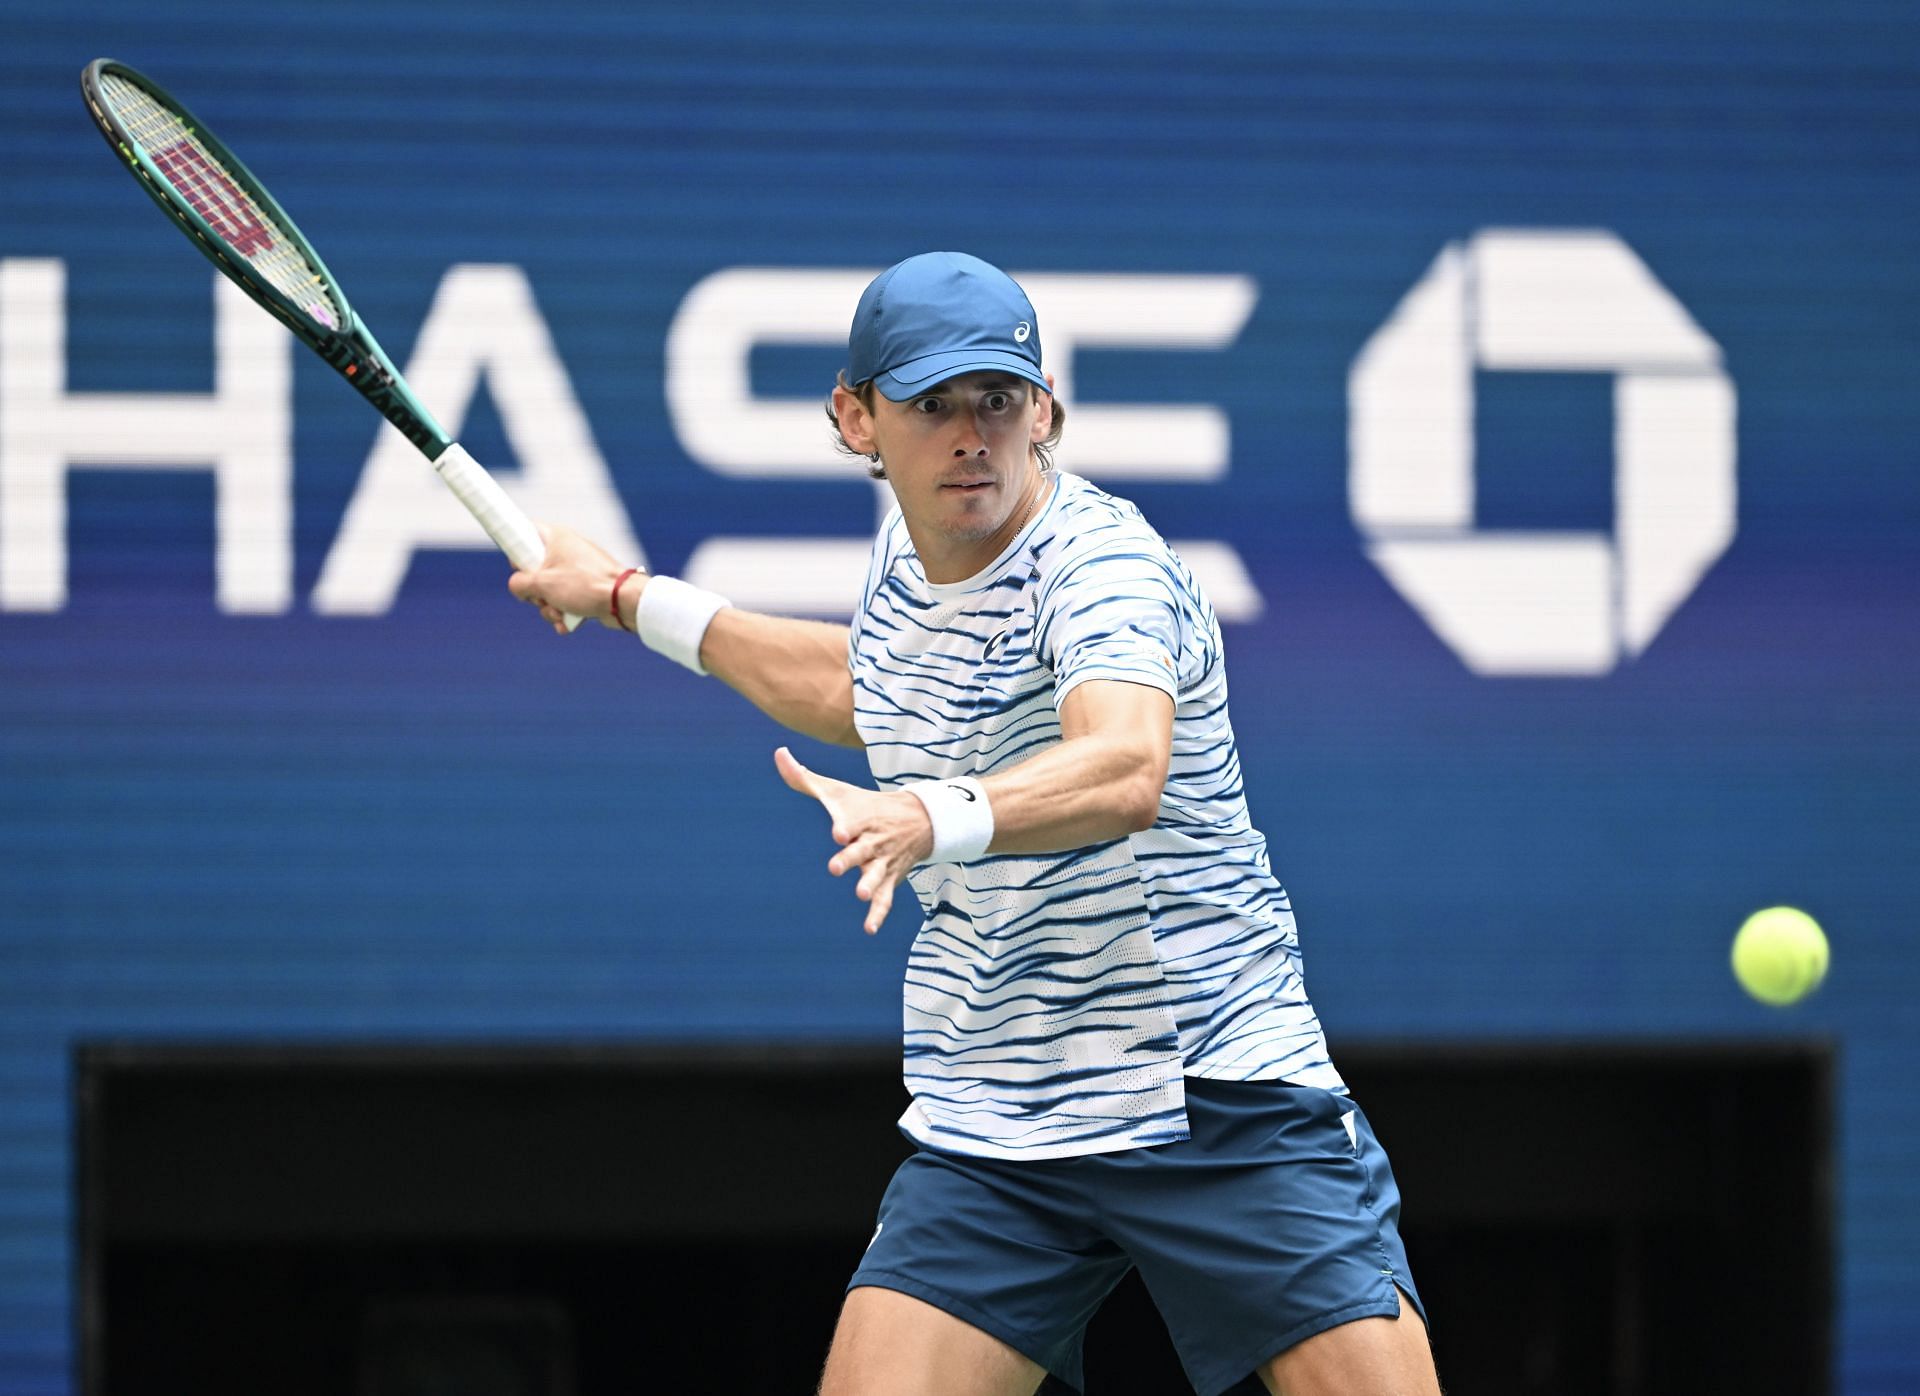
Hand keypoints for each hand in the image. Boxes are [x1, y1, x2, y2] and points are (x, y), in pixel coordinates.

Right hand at [506, 522, 636, 633]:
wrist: (623, 601)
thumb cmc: (584, 585)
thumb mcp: (541, 583)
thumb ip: (519, 583)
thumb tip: (518, 587)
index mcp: (556, 537)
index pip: (526, 532)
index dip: (517, 550)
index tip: (517, 567)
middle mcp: (567, 550)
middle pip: (535, 570)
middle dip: (535, 593)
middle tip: (542, 598)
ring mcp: (578, 570)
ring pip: (550, 590)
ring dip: (549, 608)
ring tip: (559, 614)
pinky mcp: (586, 587)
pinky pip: (566, 600)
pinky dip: (564, 613)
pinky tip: (567, 624)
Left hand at [775, 746, 931, 933]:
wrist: (919, 818)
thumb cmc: (866, 805)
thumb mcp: (838, 791)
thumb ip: (804, 778)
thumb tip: (778, 753)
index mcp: (860, 819)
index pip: (853, 822)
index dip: (846, 826)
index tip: (839, 832)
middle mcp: (872, 841)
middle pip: (862, 850)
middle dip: (851, 858)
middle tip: (836, 867)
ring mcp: (882, 862)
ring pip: (876, 875)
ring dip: (869, 884)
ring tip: (860, 895)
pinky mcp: (889, 879)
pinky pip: (886, 899)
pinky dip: (878, 914)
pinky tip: (868, 929)